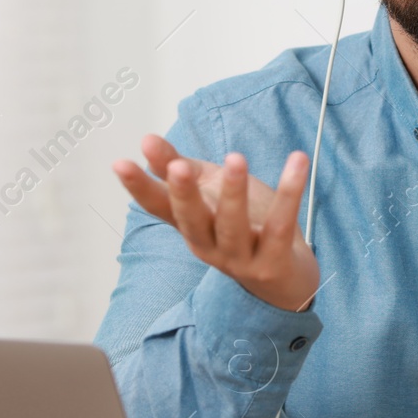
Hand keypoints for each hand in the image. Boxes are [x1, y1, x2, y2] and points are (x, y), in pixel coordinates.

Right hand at [112, 133, 318, 311]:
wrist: (286, 278)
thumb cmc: (243, 226)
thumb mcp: (209, 192)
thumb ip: (178, 166)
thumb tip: (146, 140)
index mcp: (190, 226)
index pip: (158, 207)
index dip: (139, 187)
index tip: (120, 163)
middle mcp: (209, 245)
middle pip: (192, 222)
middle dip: (184, 195)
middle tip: (179, 167)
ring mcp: (240, 258)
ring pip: (234, 227)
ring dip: (234, 194)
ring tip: (235, 158)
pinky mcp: (273, 262)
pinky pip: (281, 226)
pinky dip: (289, 194)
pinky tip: (297, 162)